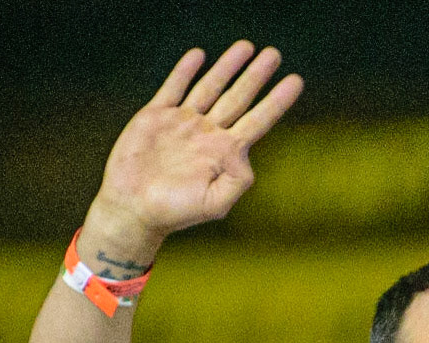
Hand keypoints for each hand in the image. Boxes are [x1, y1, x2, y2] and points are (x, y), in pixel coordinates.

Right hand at [80, 42, 302, 267]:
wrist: (133, 208)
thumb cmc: (174, 212)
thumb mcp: (214, 203)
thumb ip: (237, 182)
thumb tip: (246, 155)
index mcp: (224, 153)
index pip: (258, 120)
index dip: (277, 101)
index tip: (295, 81)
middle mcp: (207, 134)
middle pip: (238, 97)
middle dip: (256, 76)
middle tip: (275, 54)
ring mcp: (182, 123)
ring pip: (210, 87)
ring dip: (227, 66)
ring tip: (246, 46)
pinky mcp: (156, 116)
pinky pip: (174, 88)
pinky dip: (185, 71)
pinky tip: (199, 55)